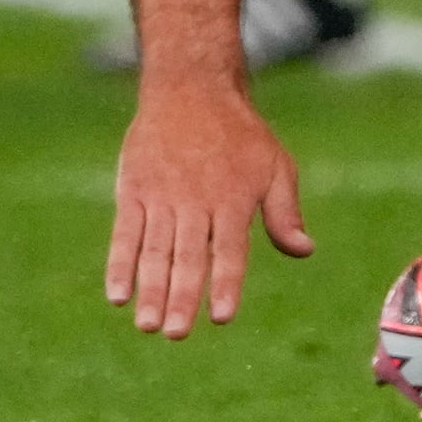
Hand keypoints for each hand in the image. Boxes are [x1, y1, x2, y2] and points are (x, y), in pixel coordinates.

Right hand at [103, 73, 310, 336]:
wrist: (191, 88)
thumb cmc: (240, 134)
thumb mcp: (274, 166)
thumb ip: (285, 212)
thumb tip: (304, 251)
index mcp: (233, 199)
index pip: (229, 250)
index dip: (225, 283)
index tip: (221, 317)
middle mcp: (196, 200)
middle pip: (188, 256)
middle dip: (181, 296)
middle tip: (176, 333)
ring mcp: (161, 196)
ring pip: (155, 250)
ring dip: (149, 289)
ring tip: (147, 327)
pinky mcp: (133, 190)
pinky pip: (124, 233)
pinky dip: (119, 264)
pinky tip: (117, 295)